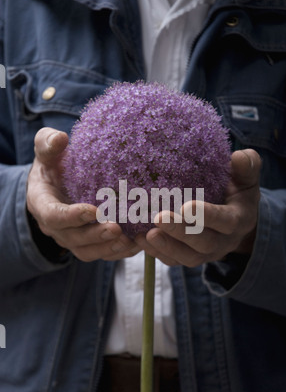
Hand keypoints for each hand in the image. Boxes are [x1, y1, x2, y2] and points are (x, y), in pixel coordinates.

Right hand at [27, 128, 140, 261]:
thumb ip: (48, 143)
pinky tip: (136, 245)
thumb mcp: (46, 150)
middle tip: (116, 228)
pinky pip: (100, 253)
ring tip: (128, 241)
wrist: (54, 184)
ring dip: (107, 248)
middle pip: (73, 238)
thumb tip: (60, 138)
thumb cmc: (52, 164)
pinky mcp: (86, 244)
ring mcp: (70, 238)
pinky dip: (118, 252)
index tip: (93, 211)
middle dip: (95, 236)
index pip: (53, 215)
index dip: (72, 216)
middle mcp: (54, 227)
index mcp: (42, 203)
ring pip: (86, 251)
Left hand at [135, 150, 261, 266]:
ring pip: (188, 257)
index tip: (187, 206)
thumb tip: (238, 156)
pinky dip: (156, 252)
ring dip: (166, 246)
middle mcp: (223, 241)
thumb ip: (247, 166)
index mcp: (239, 220)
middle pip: (203, 243)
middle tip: (159, 218)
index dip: (207, 216)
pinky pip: (173, 261)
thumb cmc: (237, 191)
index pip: (225, 221)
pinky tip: (138, 239)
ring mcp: (206, 253)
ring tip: (146, 234)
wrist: (235, 218)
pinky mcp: (189, 257)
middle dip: (181, 232)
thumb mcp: (246, 178)